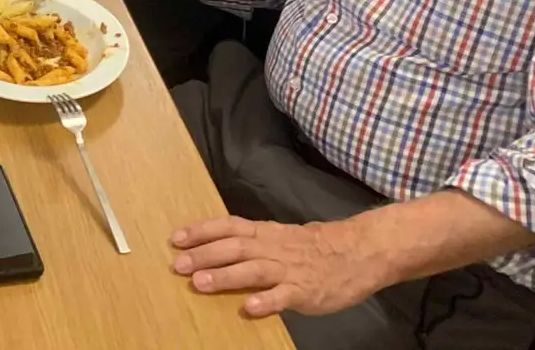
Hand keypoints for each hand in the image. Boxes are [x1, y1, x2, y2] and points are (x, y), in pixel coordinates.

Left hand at [169, 216, 377, 319]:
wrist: (358, 252)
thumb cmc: (316, 246)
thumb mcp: (281, 237)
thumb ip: (254, 243)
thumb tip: (220, 248)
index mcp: (266, 233)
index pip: (228, 226)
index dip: (202, 231)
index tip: (176, 238)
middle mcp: (273, 247)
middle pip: (235, 247)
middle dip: (204, 254)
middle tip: (178, 264)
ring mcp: (289, 269)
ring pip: (253, 269)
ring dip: (225, 276)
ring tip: (200, 283)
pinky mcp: (305, 291)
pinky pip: (283, 296)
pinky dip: (266, 301)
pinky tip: (249, 308)